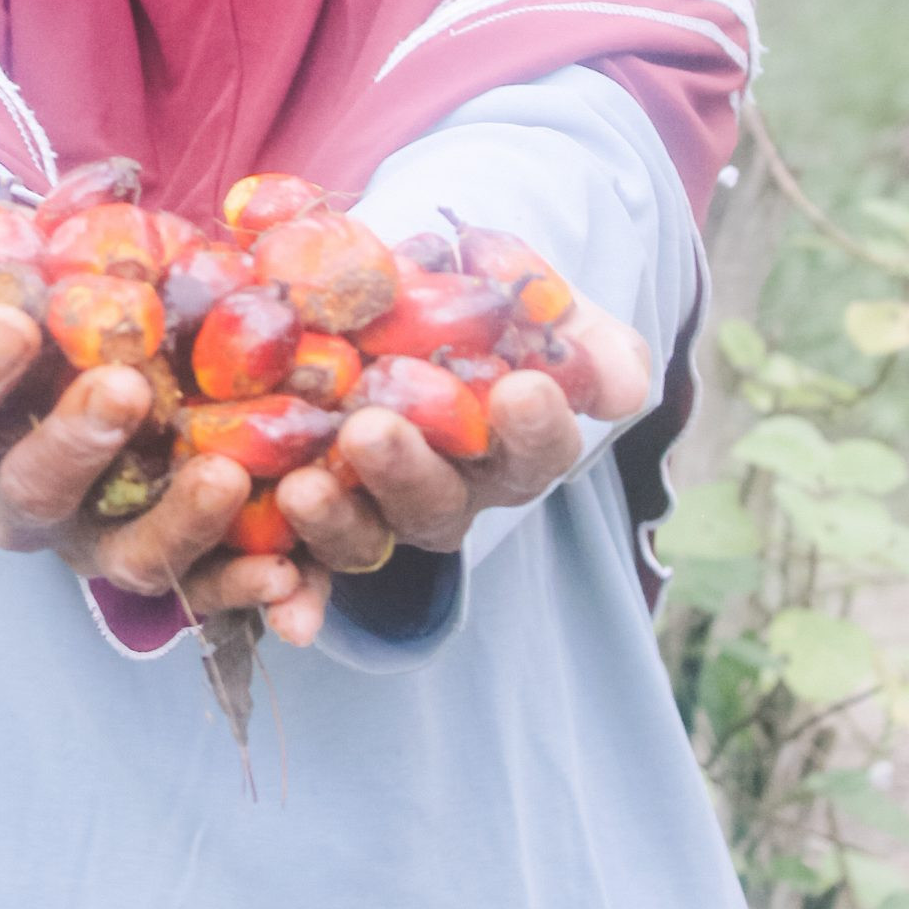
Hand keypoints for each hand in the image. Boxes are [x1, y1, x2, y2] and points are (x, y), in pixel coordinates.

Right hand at [0, 233, 303, 622]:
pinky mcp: (168, 554)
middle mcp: (13, 505)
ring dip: (176, 525)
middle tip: (123, 386)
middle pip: (36, 494)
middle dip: (76, 444)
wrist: (62, 352)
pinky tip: (291, 564)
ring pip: (124, 556)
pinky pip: (206, 586)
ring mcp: (92, 536)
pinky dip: (245, 583)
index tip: (6, 321)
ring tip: (224, 475)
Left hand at [252, 286, 651, 649]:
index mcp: (513, 444)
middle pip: (439, 500)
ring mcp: (382, 508)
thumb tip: (624, 390)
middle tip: (372, 429)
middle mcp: (453, 490)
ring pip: (368, 533)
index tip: (522, 390)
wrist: (394, 293)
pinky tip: (284, 614)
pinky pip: (305, 565)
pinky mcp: (317, 516)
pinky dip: (296, 592)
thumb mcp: (537, 304)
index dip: (535, 427)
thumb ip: (585, 342)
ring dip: (338, 517)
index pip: (538, 447)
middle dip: (407, 469)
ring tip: (304, 486)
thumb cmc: (481, 304)